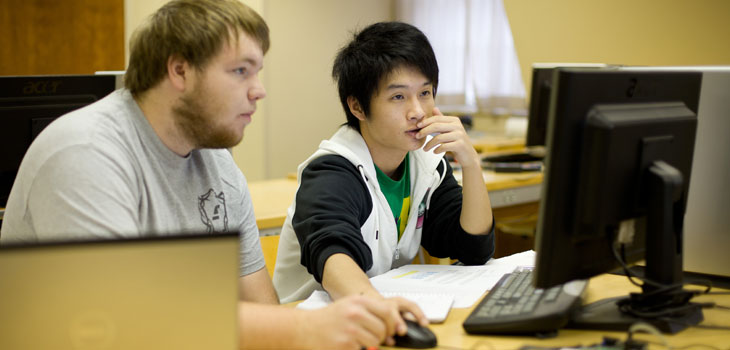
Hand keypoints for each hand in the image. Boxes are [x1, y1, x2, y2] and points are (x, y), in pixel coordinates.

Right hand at [302, 294, 427, 348]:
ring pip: (375, 342)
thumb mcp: (349, 305)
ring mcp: (349, 330)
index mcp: (358, 301)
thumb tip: (394, 328)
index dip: (393, 324)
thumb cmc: (329, 318)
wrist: (304, 328)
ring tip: (358, 342)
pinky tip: (347, 345)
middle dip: (381, 337)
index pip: (388, 312)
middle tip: (372, 339)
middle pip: (383, 330)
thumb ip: (370, 311)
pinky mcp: (344, 345)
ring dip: (371, 346)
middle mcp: (355, 313)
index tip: (392, 331)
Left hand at [416, 107, 480, 169]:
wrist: (468, 155)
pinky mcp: (460, 145)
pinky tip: (434, 152)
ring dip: (429, 144)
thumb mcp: (450, 129)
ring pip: (439, 138)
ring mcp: (460, 135)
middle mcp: (458, 126)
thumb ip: (442, 120)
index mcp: (454, 120)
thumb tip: (434, 108)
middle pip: (436, 126)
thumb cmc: (456, 141)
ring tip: (425, 149)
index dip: (425, 122)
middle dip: (424, 131)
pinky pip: (444, 146)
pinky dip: (437, 150)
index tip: (417, 126)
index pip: (436, 119)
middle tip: (417, 136)